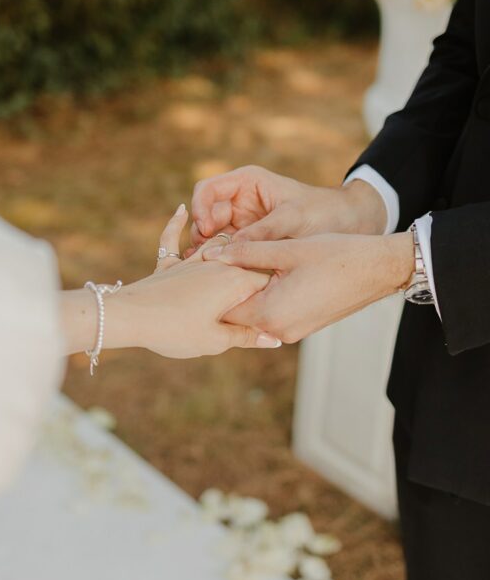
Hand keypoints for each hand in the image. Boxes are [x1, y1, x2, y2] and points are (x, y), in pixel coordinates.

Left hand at [61, 205, 280, 358]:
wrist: (129, 316)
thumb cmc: (174, 330)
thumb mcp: (216, 340)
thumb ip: (247, 336)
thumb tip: (274, 340)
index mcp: (236, 282)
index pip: (266, 282)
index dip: (277, 290)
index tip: (287, 297)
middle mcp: (217, 266)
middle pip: (244, 265)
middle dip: (257, 268)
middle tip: (276, 276)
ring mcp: (191, 263)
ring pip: (214, 250)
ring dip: (227, 248)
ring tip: (242, 240)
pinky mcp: (167, 266)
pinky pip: (172, 242)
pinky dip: (175, 225)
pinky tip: (181, 210)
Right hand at [188, 165, 387, 250]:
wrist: (350, 225)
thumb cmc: (324, 212)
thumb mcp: (293, 219)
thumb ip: (261, 231)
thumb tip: (229, 248)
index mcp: (246, 182)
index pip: (207, 190)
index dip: (200, 209)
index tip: (207, 230)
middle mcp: (238, 200)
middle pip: (204, 214)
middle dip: (202, 233)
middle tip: (205, 255)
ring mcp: (241, 221)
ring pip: (211, 234)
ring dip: (208, 249)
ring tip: (208, 267)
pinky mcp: (247, 241)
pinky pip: (225, 248)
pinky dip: (219, 259)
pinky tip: (218, 273)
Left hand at [203, 231, 413, 342]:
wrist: (378, 269)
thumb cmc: (336, 255)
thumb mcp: (286, 248)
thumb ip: (246, 251)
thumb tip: (212, 252)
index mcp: (271, 313)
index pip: (223, 309)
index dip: (210, 289)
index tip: (201, 269)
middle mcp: (279, 330)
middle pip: (236, 315)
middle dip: (224, 293)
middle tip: (212, 268)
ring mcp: (293, 331)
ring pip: (253, 315)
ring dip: (244, 294)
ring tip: (233, 268)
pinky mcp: (302, 326)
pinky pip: (271, 315)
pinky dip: (262, 298)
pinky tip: (259, 276)